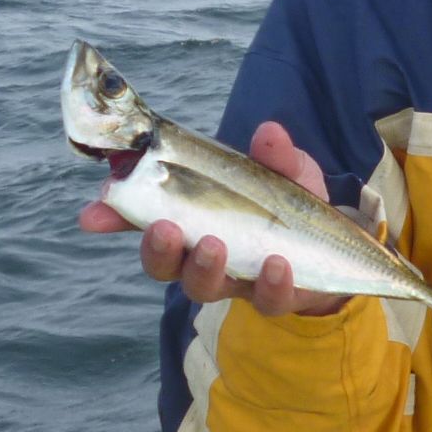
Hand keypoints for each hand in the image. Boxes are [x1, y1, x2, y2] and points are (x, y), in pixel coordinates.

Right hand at [76, 121, 347, 317]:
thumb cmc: (293, 204)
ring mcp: (237, 280)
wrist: (339, 250)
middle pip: (164, 264)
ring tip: (214, 245)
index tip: (91, 215)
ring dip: (203, 267)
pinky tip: (278, 264)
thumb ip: (275, 155)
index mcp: (192, 219)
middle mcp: (203, 256)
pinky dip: (271, 282)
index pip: (142, 219)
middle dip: (156, 248)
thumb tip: (269, 132)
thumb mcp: (286, 171)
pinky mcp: (274, 298)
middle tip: (163, 228)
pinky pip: (266, 299)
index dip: (113, 217)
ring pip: (203, 287)